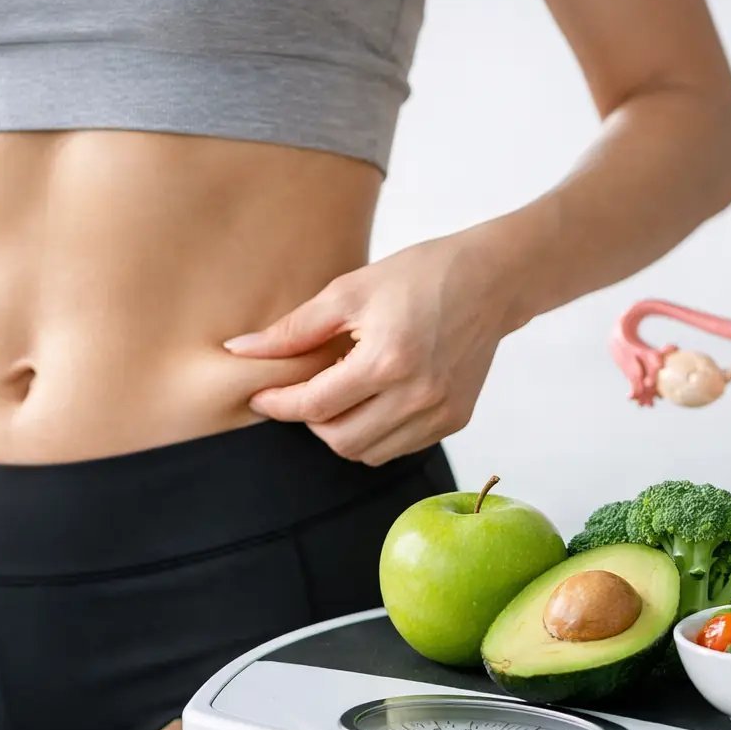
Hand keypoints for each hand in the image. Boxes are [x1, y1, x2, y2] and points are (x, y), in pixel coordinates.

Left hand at [224, 230, 514, 465]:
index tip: (261, 395)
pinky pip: (400, 448)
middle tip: (306, 392)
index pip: (315, 406)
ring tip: (342, 395)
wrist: (492, 281)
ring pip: (369, 454)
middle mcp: (418, 395)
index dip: (278, 405)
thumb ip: (293, 329)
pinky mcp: (456, 419)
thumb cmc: (420, 276)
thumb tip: (238, 350)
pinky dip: (377, 433)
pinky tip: (375, 399)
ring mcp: (441, 412)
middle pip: (340, 441)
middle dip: (312, 422)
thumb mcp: (349, 291)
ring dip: (344, 432)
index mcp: (387, 360)